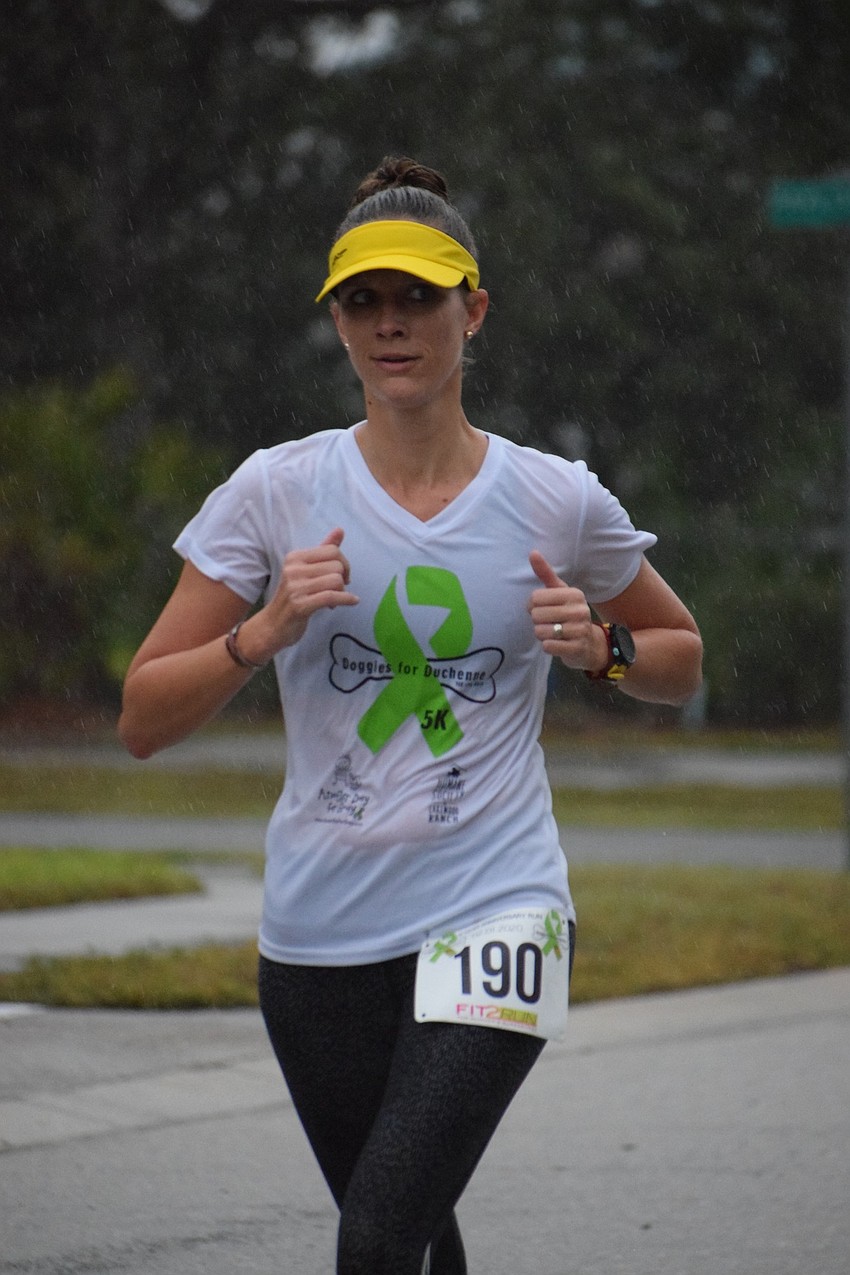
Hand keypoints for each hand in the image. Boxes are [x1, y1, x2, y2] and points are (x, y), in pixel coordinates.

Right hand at [254, 528, 359, 655]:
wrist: (273, 626)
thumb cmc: (293, 598)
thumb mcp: (306, 571)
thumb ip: (323, 551)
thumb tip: (340, 530)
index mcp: (295, 557)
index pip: (331, 550)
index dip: (343, 563)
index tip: (341, 575)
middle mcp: (293, 569)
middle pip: (336, 565)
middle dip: (344, 578)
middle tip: (339, 589)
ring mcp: (295, 587)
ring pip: (336, 580)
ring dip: (343, 592)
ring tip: (335, 599)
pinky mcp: (300, 605)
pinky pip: (332, 597)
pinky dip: (347, 599)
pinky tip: (352, 602)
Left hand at [527, 550, 603, 671]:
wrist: (590, 644)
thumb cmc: (569, 614)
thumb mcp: (560, 592)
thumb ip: (545, 573)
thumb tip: (532, 552)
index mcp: (574, 594)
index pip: (535, 598)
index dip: (533, 606)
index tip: (543, 608)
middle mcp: (579, 610)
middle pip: (536, 615)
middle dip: (538, 622)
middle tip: (549, 622)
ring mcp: (580, 630)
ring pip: (540, 631)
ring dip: (542, 634)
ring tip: (554, 633)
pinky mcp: (577, 648)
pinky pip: (548, 646)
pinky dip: (548, 646)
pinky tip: (558, 643)